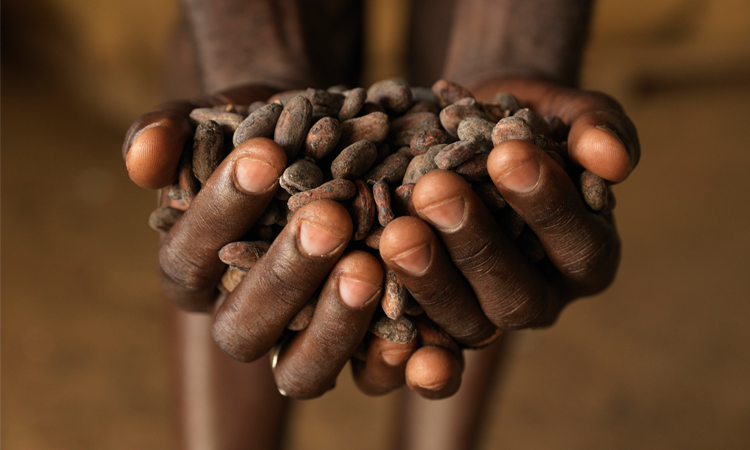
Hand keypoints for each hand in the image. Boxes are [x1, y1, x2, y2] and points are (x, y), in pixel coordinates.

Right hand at [124, 86, 391, 398]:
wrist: (325, 144)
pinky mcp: (353, 345)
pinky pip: (364, 372)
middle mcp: (240, 318)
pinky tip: (417, 328)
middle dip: (284, 273)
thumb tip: (143, 159)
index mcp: (191, 274)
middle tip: (327, 218)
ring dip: (334, 325)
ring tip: (369, 265)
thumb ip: (166, 132)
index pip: (191, 255)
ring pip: (302, 369)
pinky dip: (388, 356)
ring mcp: (298, 342)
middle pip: (244, 326)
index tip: (264, 155)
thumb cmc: (260, 132)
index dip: (222, 210)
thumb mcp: (213, 118)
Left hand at [374, 77, 639, 393]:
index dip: (547, 204)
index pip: (578, 243)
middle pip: (517, 296)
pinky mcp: (437, 320)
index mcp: (587, 257)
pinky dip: (396, 327)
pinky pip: (420, 338)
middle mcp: (541, 298)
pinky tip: (367, 289)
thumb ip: (598, 128)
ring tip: (395, 228)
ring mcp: (486, 316)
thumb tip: (613, 158)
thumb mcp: (567, 112)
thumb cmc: (525, 120)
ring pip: (465, 322)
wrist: (466, 132)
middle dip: (476, 244)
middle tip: (436, 190)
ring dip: (428, 278)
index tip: (509, 152)